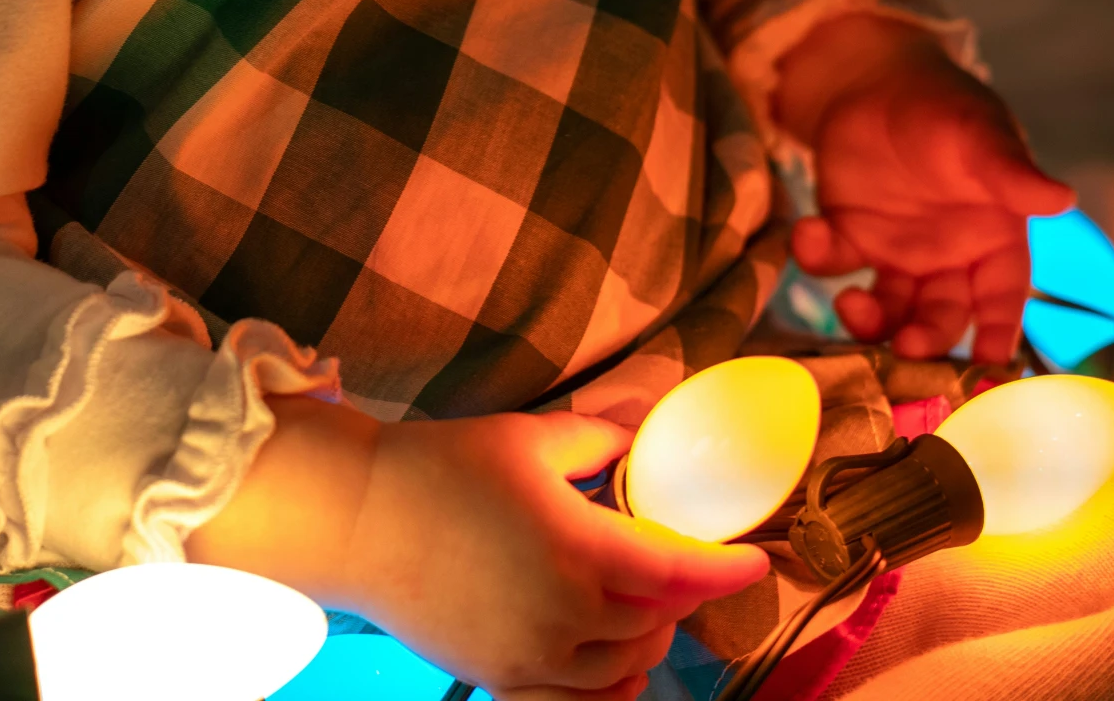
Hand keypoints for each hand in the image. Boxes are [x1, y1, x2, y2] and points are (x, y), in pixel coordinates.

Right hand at [189, 400, 767, 700]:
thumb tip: (641, 439)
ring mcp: (532, 654)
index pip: (681, 572)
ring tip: (641, 607)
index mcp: (579, 546)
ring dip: (646, 639)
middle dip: (678, 595)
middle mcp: (565, 611)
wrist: (358, 518)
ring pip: (625, 667)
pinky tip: (611, 662)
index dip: (727, 570)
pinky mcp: (502, 675)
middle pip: (657, 622)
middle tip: (676, 564)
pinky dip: (608, 686)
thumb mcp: (529, 437)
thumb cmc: (441, 468)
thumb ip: (599, 441)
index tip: (755, 562)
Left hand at [773, 14, 1074, 363]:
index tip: (993, 365)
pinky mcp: (847, 238)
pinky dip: (818, 256)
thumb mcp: (980, 135)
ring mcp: (895, 255)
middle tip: (909, 348)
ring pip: (887, 307)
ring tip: (852, 303)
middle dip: (927, 338)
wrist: (878, 81)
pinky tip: (811, 232)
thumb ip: (1011, 172)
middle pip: (942, 318)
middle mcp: (947, 260)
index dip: (999, 333)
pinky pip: (833, 263)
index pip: (1003, 299)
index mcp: (994, 241)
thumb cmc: (947, 108)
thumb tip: (1061, 198)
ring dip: (870, 318)